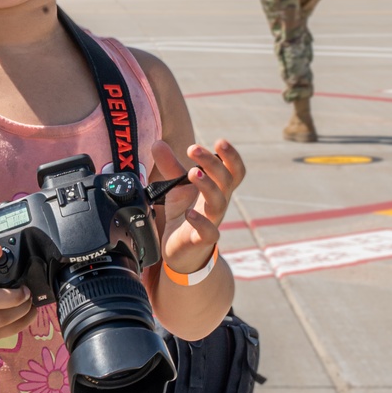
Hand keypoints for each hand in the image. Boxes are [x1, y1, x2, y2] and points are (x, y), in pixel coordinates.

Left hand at [150, 138, 244, 274]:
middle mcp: (218, 203)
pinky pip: (209, 231)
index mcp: (217, 189)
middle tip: (193, 148)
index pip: (233, 171)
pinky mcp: (201, 239)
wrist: (182, 251)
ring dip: (207, 186)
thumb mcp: (177, 188)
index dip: (232, 156)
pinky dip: (200, 222)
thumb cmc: (185, 215)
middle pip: (225, 181)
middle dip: (212, 162)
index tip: (220, 141)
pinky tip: (189, 213)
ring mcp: (212, 221)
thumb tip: (158, 143)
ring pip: (218, 203)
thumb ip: (170, 166)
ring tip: (192, 172)